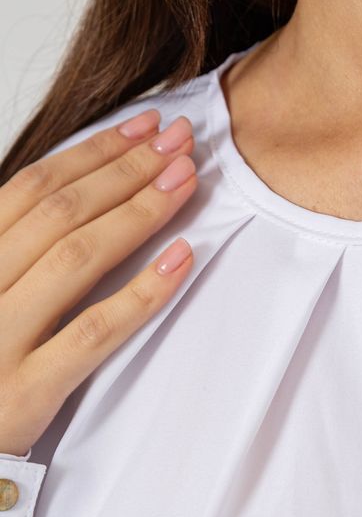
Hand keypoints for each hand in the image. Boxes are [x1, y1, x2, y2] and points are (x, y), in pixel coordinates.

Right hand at [0, 108, 198, 456]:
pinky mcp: (28, 388)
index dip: (93, 152)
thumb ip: (18, 249)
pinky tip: (181, 260)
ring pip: (77, 260)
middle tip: (181, 143)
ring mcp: (1, 338)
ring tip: (187, 183)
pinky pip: (93, 333)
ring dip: (138, 213)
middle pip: (60, 213)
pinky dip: (141, 294)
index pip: (32, 187)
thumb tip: (78, 191)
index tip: (144, 128)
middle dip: (126, 170)